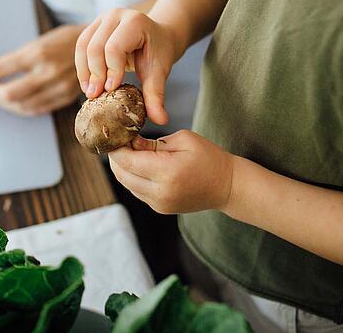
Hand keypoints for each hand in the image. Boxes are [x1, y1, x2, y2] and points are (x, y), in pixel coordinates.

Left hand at [0, 25, 82, 114]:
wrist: (98, 47)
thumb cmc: (65, 41)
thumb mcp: (38, 42)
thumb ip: (14, 58)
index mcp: (38, 52)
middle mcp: (48, 72)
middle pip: (8, 93)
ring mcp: (58, 88)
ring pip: (21, 105)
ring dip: (3, 103)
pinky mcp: (65, 98)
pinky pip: (36, 110)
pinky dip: (20, 108)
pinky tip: (14, 102)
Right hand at [75, 8, 179, 124]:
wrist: (157, 36)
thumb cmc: (158, 52)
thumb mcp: (159, 72)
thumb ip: (156, 95)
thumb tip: (161, 120)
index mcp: (135, 22)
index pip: (115, 47)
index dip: (111, 70)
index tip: (110, 90)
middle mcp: (116, 15)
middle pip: (95, 45)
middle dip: (94, 73)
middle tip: (95, 96)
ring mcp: (102, 18)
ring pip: (83, 45)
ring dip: (84, 71)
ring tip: (89, 92)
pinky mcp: (93, 26)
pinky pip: (80, 46)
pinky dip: (82, 66)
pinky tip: (87, 84)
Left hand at [108, 130, 237, 213]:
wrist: (227, 186)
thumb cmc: (209, 157)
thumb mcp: (183, 139)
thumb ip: (153, 142)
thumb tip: (130, 142)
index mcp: (167, 172)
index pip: (126, 160)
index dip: (116, 146)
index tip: (116, 133)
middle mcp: (160, 192)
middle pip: (121, 174)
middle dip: (115, 156)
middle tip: (118, 140)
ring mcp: (159, 203)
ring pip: (126, 184)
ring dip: (122, 167)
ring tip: (127, 150)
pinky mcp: (160, 208)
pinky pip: (137, 191)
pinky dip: (133, 177)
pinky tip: (139, 164)